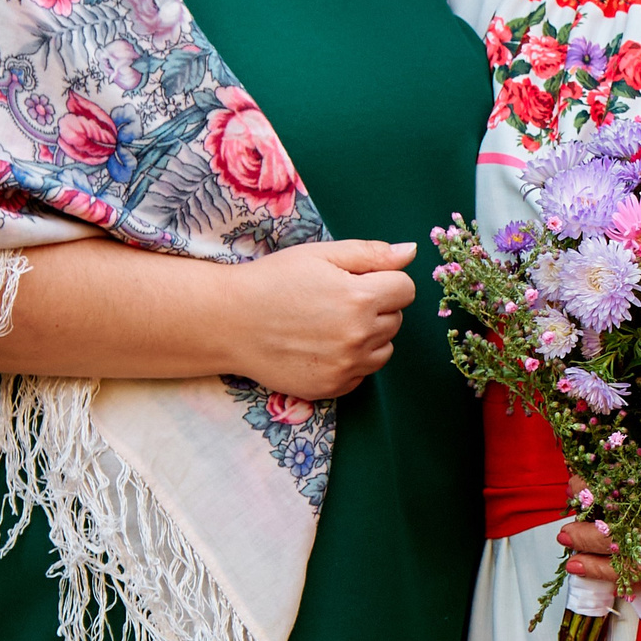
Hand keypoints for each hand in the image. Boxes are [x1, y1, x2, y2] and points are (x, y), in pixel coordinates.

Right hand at [224, 238, 416, 400]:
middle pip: (396, 319)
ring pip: (385, 349)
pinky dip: (352, 361)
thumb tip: (410, 252)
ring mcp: (346, 367)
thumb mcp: (321, 254)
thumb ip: (371, 253)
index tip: (358, 279)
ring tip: (331, 323)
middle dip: (377, 306)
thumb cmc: (274, 280)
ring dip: (369, 336)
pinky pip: (363, 373)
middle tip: (337, 299)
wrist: (229, 322)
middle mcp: (358, 337)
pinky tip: (323, 346)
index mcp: (360, 298)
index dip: (385, 280)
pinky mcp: (332, 388)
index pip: (405, 289)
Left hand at [557, 440, 640, 588]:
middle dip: (587, 536)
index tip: (574, 482)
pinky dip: (635, 580)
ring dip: (602, 567)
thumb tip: (625, 456)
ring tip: (574, 565)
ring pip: (637, 566)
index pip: (623, 495)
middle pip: (623, 538)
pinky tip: (616, 580)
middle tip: (563, 529)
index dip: (593, 491)